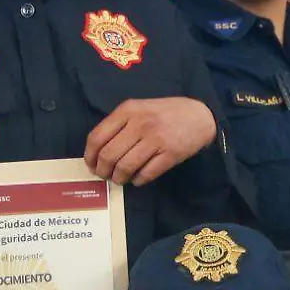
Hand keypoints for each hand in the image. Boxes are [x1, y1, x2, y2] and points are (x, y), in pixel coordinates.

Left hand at [84, 97, 217, 185]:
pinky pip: (146, 174)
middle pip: (109, 155)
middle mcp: (140, 124)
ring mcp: (156, 140)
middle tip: (105, 175)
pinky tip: (137, 179)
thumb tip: (98, 151)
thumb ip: (119, 124)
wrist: (199, 115)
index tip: (92, 165)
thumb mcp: (139, 108)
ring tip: (120, 179)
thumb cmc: (164, 113)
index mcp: (128, 111)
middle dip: (103, 171)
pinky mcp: (170, 154)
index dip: (90, 156)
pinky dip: (137, 181)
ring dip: (119, 178)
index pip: (97, 137)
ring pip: (125, 167)